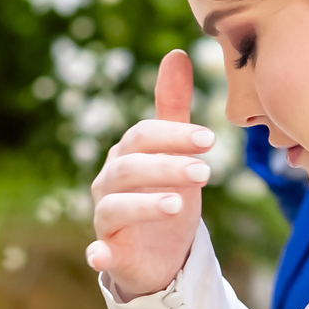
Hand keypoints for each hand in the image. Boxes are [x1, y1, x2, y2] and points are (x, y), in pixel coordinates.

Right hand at [86, 50, 214, 299]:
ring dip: (143, 204)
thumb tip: (176, 52)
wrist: (159, 253)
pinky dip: (97, 254)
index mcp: (126, 154)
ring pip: (115, 207)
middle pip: (129, 167)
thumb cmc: (165, 193)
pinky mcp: (108, 253)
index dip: (174, 135)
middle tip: (206, 172)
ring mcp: (105, 218)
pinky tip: (100, 256)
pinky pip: (98, 253)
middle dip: (166, 167)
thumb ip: (173, 107)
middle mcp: (109, 182)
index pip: (143, 136)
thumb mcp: (175, 152)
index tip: (210, 139)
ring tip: (178, 205)